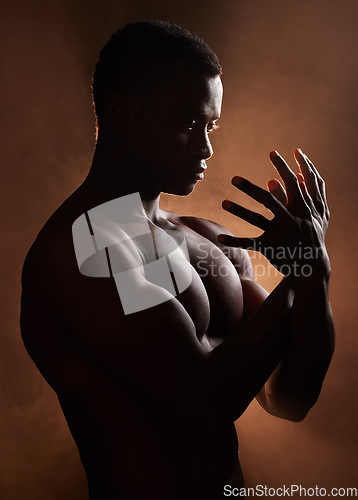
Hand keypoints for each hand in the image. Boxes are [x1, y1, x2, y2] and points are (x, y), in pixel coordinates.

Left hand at [218, 149, 330, 279]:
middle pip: (269, 200)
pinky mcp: (271, 248)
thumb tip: (273, 179)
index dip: (282, 167)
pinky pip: (250, 243)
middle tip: (234, 178)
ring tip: (223, 202)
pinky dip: (235, 241)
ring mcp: (280, 234)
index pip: (291, 183)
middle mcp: (290, 220)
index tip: (272, 152)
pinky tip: (220, 237)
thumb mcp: (306, 214)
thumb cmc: (308, 234)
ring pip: (257, 221)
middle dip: (251, 188)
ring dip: (239, 211)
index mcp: (301, 209)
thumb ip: (290, 196)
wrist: (312, 265)